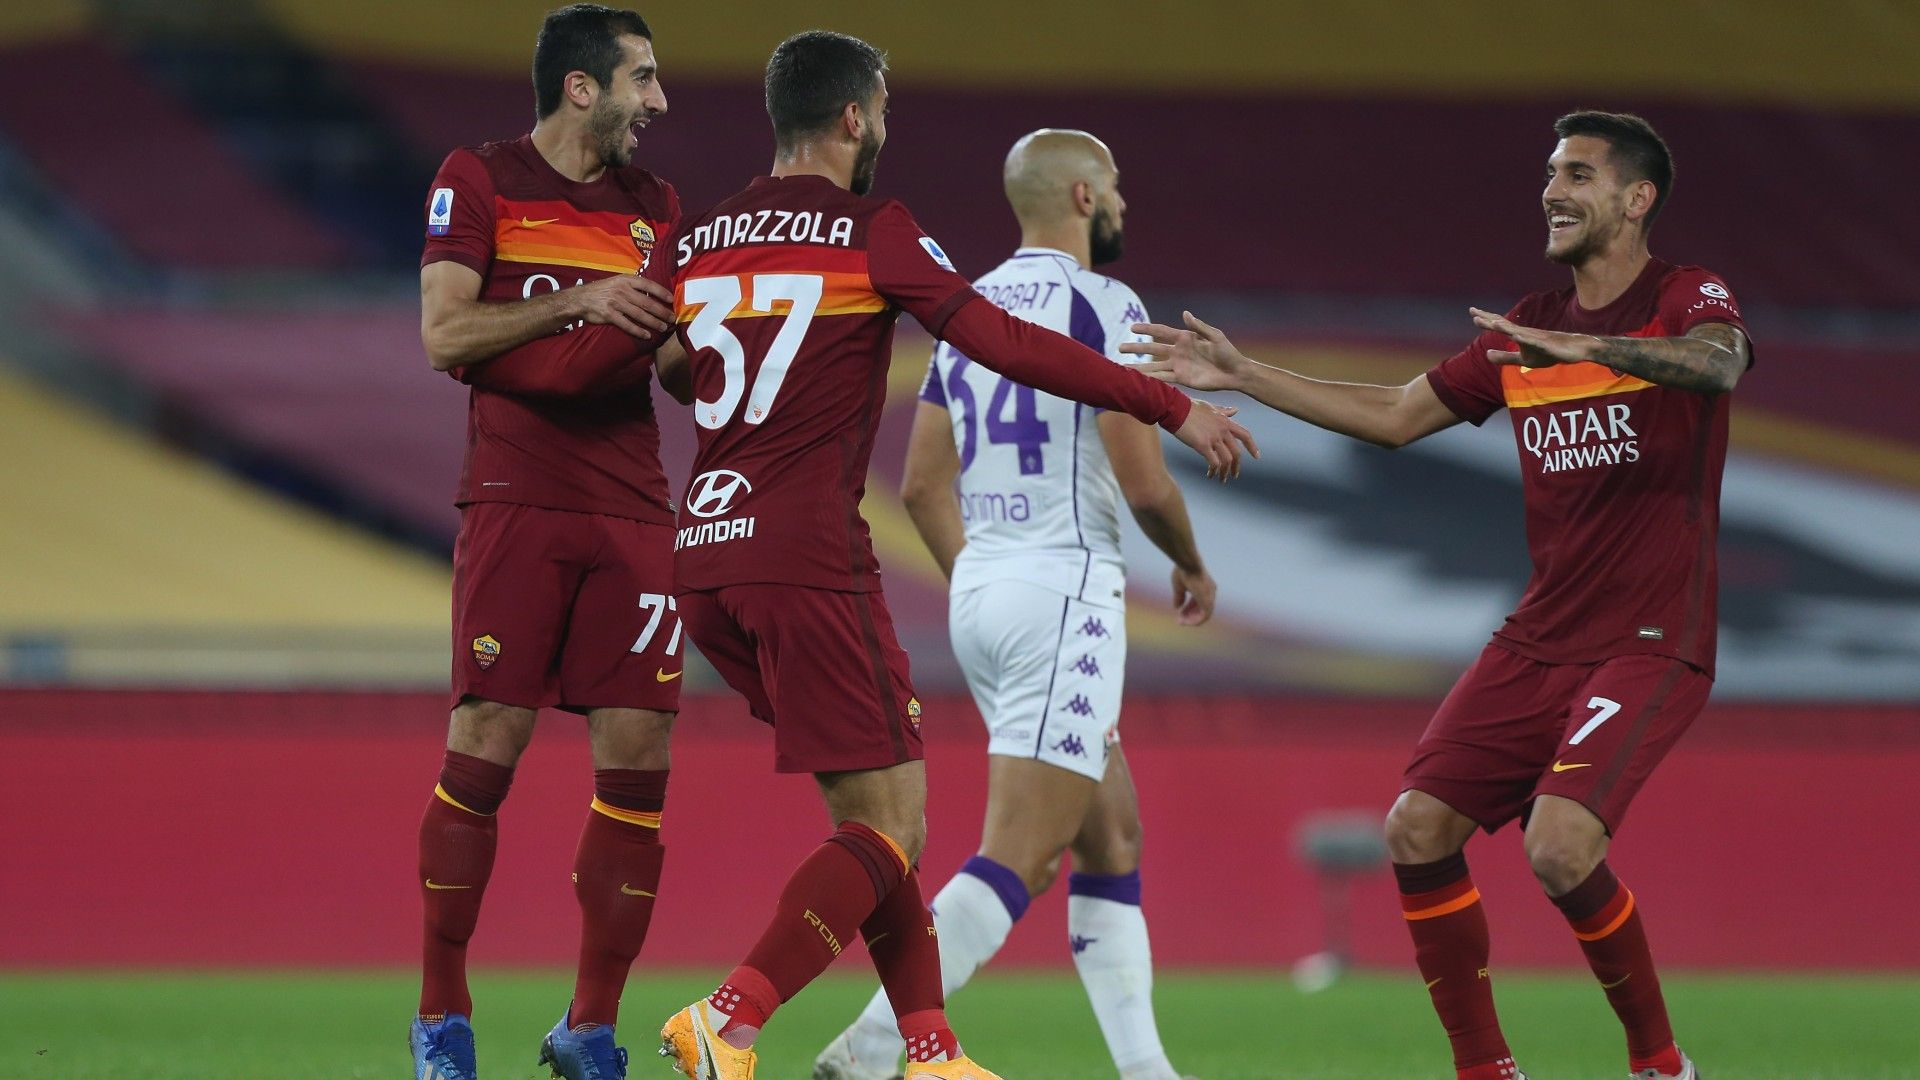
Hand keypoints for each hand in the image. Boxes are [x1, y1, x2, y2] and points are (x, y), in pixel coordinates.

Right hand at [573, 273, 675, 337]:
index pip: (648, 285)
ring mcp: (615, 302)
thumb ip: (632, 286)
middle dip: (662, 311)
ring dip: (653, 322)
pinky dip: (638, 331)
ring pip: (639, 314)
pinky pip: (627, 324)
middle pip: (647, 302)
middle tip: (672, 318)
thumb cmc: (602, 291)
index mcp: (625, 280)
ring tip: (663, 328)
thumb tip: (653, 294)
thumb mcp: (617, 281)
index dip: (661, 292)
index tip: (672, 300)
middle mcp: (622, 290)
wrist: (580, 299)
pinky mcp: (609, 314)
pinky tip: (646, 336)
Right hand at [1120, 310, 1251, 391]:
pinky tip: (1140, 380)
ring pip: (1154, 365)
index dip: (1147, 330)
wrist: (1234, 372)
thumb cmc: (1227, 352)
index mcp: (1184, 338)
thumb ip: (1199, 326)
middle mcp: (1178, 351)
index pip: (1161, 332)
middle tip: (1119, 347)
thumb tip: (1184, 313)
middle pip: (1152, 348)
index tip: (1132, 328)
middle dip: (1136, 348)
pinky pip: (1163, 378)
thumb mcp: (1215, 336)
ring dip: (1139, 366)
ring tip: (1124, 368)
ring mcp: (1178, 365)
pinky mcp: (1182, 378)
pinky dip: (1152, 379)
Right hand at [1171, 565, 1215, 625]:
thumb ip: (1179, 597)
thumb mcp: (1179, 586)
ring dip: (1192, 620)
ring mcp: (1210, 597)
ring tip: (1181, 622)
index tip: (1180, 612)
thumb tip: (1177, 608)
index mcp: (1205, 586)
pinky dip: (1195, 621)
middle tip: (1180, 620)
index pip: (1199, 601)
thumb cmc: (1183, 571)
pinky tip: (1186, 622)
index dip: (1189, 608)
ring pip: (1204, 615)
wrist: (1188, 563)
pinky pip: (1204, 617)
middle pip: (1201, 608)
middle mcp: (1210, 592)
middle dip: (1190, 615)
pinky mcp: (1208, 601)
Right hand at [1172, 398, 1258, 481]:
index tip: (1257, 456)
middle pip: (1237, 453)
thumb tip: (1236, 410)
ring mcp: (1214, 438)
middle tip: (1235, 475)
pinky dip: (1214, 470)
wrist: (1175, 408)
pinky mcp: (1203, 445)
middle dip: (1237, 466)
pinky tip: (1210, 474)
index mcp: (1225, 421)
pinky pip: (1214, 462)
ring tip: (1221, 479)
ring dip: (1225, 472)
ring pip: (1227, 460)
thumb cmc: (1190, 406)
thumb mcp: (1211, 407)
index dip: (1252, 447)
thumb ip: (1224, 411)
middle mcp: (1222, 431)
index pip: (1245, 435)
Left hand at [1469, 307, 1596, 367]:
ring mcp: (1538, 338)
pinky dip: (1526, 339)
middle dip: (1489, 318)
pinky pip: (1536, 343)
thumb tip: (1486, 354)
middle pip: (1505, 324)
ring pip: (1519, 332)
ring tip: (1492, 323)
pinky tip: (1517, 336)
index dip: (1486, 319)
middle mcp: (1526, 333)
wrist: (1575, 350)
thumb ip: (1505, 357)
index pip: (1500, 325)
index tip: (1472, 312)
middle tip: (1473, 311)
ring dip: (1506, 328)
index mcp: (1520, 335)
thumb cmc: (1549, 352)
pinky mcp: (1548, 346)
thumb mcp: (1523, 359)